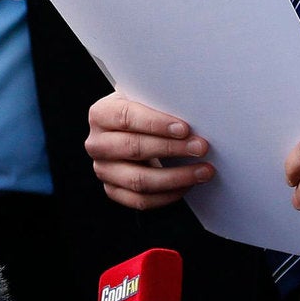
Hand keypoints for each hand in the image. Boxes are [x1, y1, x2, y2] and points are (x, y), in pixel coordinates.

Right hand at [86, 93, 213, 210]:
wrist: (127, 129)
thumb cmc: (141, 111)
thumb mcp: (143, 99)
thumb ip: (159, 104)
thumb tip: (194, 114)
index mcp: (101, 114)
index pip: (127, 117)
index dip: (156, 123)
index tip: (184, 128)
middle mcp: (97, 143)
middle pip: (134, 148)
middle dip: (172, 149)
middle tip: (200, 147)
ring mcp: (103, 170)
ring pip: (139, 180)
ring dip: (176, 177)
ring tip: (202, 171)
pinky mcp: (112, 190)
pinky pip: (141, 200)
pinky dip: (168, 195)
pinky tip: (187, 185)